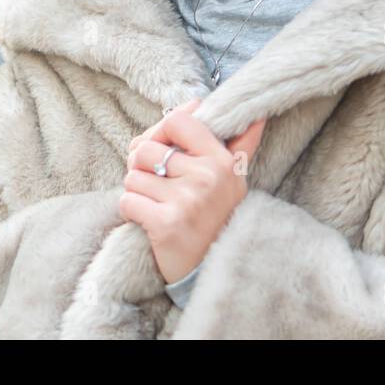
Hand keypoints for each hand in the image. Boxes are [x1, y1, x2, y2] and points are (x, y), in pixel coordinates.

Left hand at [119, 97, 266, 285]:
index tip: (163, 147)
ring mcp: (187, 200)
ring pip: (132, 176)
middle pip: (145, 149)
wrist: (212, 268)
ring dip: (137, 191)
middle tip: (156, 183)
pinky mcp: (166, 224)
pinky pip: (128, 201)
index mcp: (222, 160)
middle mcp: (207, 176)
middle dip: (141, 166)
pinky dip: (131, 211)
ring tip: (157, 203)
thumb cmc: (218, 216)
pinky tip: (149, 220)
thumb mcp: (234, 179)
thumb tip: (256, 116)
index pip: (177, 120)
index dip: (159, 131)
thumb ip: (240, 145)